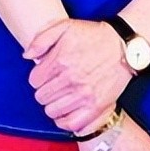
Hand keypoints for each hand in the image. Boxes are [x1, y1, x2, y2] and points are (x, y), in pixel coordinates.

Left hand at [25, 18, 132, 133]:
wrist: (122, 46)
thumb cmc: (92, 35)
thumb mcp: (64, 26)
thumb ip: (41, 39)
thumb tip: (27, 56)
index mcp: (60, 60)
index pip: (34, 80)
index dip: (38, 77)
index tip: (45, 73)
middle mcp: (70, 80)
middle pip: (41, 97)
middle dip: (44, 90)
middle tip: (53, 84)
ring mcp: (84, 95)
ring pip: (53, 111)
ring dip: (53, 105)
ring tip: (60, 96)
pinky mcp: (96, 107)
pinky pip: (71, 124)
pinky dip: (64, 120)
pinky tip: (66, 111)